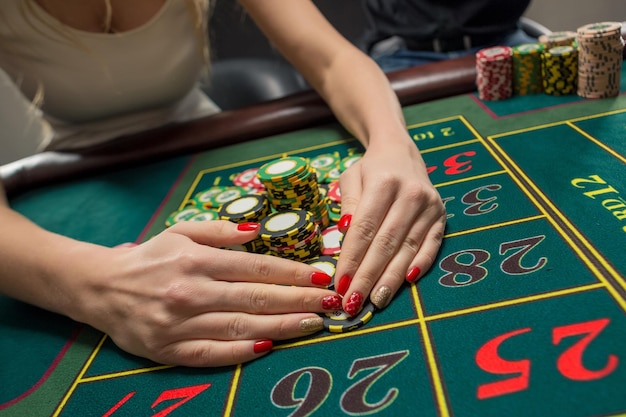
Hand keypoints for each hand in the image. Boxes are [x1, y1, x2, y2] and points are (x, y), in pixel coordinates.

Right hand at [69, 221, 338, 366]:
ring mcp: (180, 324)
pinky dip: (242, 352)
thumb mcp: (180, 231)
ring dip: (282, 327)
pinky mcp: (170, 350)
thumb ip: (220, 231)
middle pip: (256, 299)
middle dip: (299, 301)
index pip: (256, 268)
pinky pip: (212, 354)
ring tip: (314, 324)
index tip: (320, 277)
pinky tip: (269, 347)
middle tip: (330, 303)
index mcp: (196, 260)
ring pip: (241, 327)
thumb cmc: (149, 257)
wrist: (101, 288)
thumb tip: (257, 231)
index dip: (292, 273)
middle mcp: (190, 292)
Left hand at [334, 136, 445, 314]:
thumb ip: (348, 205)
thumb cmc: (370, 170)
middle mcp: (411, 194)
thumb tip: (344, 236)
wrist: (401, 151)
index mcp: (384, 183)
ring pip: (408, 249)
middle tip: (354, 302)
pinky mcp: (442, 216)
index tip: (340, 284)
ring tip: (376, 301)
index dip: (352, 258)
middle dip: (368, 276)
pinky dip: (420, 265)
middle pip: (386, 244)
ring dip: (391, 279)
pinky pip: (431, 246)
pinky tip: (407, 284)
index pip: (365, 229)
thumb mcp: (351, 178)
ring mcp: (430, 206)